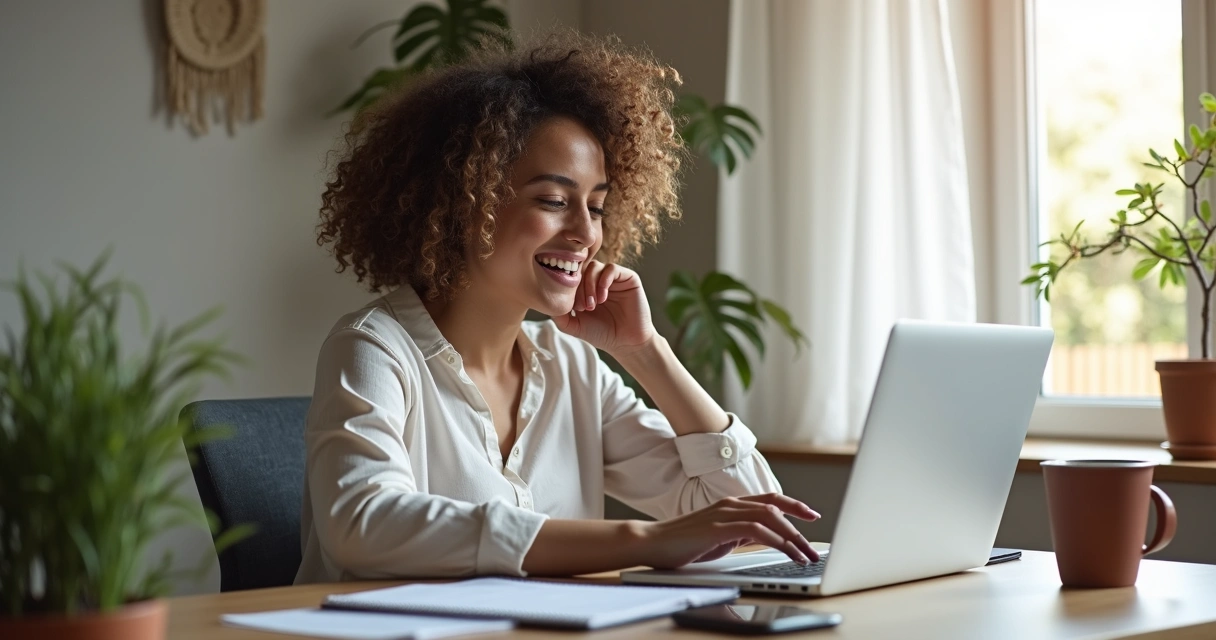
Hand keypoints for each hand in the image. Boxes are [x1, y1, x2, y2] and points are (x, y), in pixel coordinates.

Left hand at [551, 260, 654, 355]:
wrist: (626, 343)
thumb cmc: (601, 334)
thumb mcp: (574, 325)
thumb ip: (559, 314)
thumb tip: (545, 301)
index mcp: (585, 288)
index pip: (572, 276)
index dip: (569, 288)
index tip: (573, 308)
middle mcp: (598, 280)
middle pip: (581, 269)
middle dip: (579, 288)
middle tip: (583, 307)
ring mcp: (613, 278)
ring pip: (594, 266)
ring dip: (590, 285)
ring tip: (593, 304)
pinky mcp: (627, 278)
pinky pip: (611, 268)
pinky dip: (603, 281)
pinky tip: (602, 298)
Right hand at [635, 494, 819, 568]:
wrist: (652, 542)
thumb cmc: (682, 543)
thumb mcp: (719, 537)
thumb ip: (739, 533)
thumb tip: (762, 538)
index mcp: (730, 504)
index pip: (768, 500)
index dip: (792, 505)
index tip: (811, 515)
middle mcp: (730, 504)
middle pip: (774, 506)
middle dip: (799, 525)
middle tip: (813, 545)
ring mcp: (724, 514)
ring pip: (769, 517)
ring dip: (792, 537)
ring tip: (804, 554)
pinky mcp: (718, 527)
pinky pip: (755, 530)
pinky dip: (775, 540)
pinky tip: (786, 552)